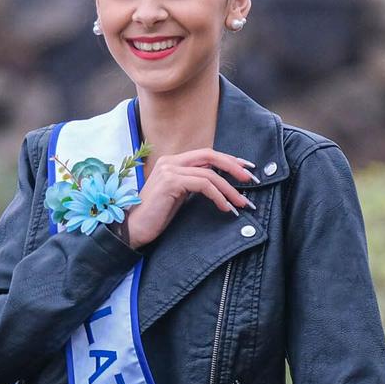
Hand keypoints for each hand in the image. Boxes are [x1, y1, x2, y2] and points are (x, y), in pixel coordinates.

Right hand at [119, 148, 256, 248]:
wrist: (133, 229)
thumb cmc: (156, 216)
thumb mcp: (179, 196)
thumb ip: (195, 184)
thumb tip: (220, 183)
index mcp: (173, 162)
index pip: (207, 154)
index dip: (229, 160)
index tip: (246, 170)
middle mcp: (171, 161)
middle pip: (211, 156)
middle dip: (234, 167)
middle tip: (251, 180)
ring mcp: (169, 170)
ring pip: (210, 174)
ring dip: (229, 189)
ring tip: (241, 204)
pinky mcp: (170, 182)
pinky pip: (203, 185)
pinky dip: (218, 196)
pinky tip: (225, 208)